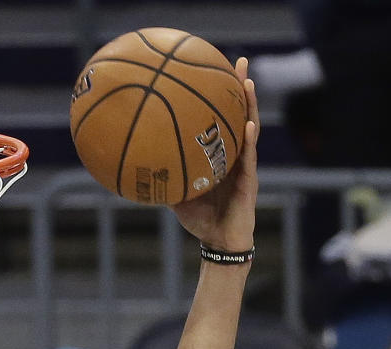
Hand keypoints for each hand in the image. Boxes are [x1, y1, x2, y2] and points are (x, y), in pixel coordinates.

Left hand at [171, 59, 258, 251]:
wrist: (219, 244)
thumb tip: (140, 169)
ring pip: (250, 130)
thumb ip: (166, 180)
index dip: (221, 96)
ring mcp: (245, 167)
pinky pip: (250, 158)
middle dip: (240, 88)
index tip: (215, 70)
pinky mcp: (250, 182)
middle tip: (237, 61)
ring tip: (247, 82)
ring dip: (249, 106)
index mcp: (221, 156)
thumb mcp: (178, 197)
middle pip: (239, 114)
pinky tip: (250, 124)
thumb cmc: (202, 222)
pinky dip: (250, 140)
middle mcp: (236, 156)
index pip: (222, 119)